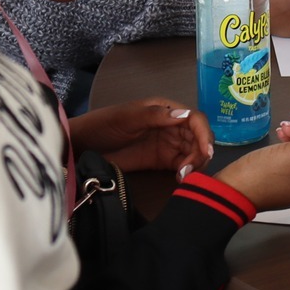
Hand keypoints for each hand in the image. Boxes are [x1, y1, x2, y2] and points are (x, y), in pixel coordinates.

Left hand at [68, 98, 213, 178]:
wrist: (84, 146)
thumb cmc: (105, 125)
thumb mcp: (128, 117)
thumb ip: (155, 115)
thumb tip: (185, 115)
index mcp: (166, 110)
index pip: (194, 119)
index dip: (204, 133)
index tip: (205, 151)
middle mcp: (172, 126)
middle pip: (198, 137)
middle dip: (201, 152)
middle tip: (192, 169)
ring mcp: (168, 144)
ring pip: (194, 152)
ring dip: (196, 163)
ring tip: (184, 176)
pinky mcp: (162, 161)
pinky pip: (183, 165)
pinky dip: (187, 172)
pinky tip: (181, 179)